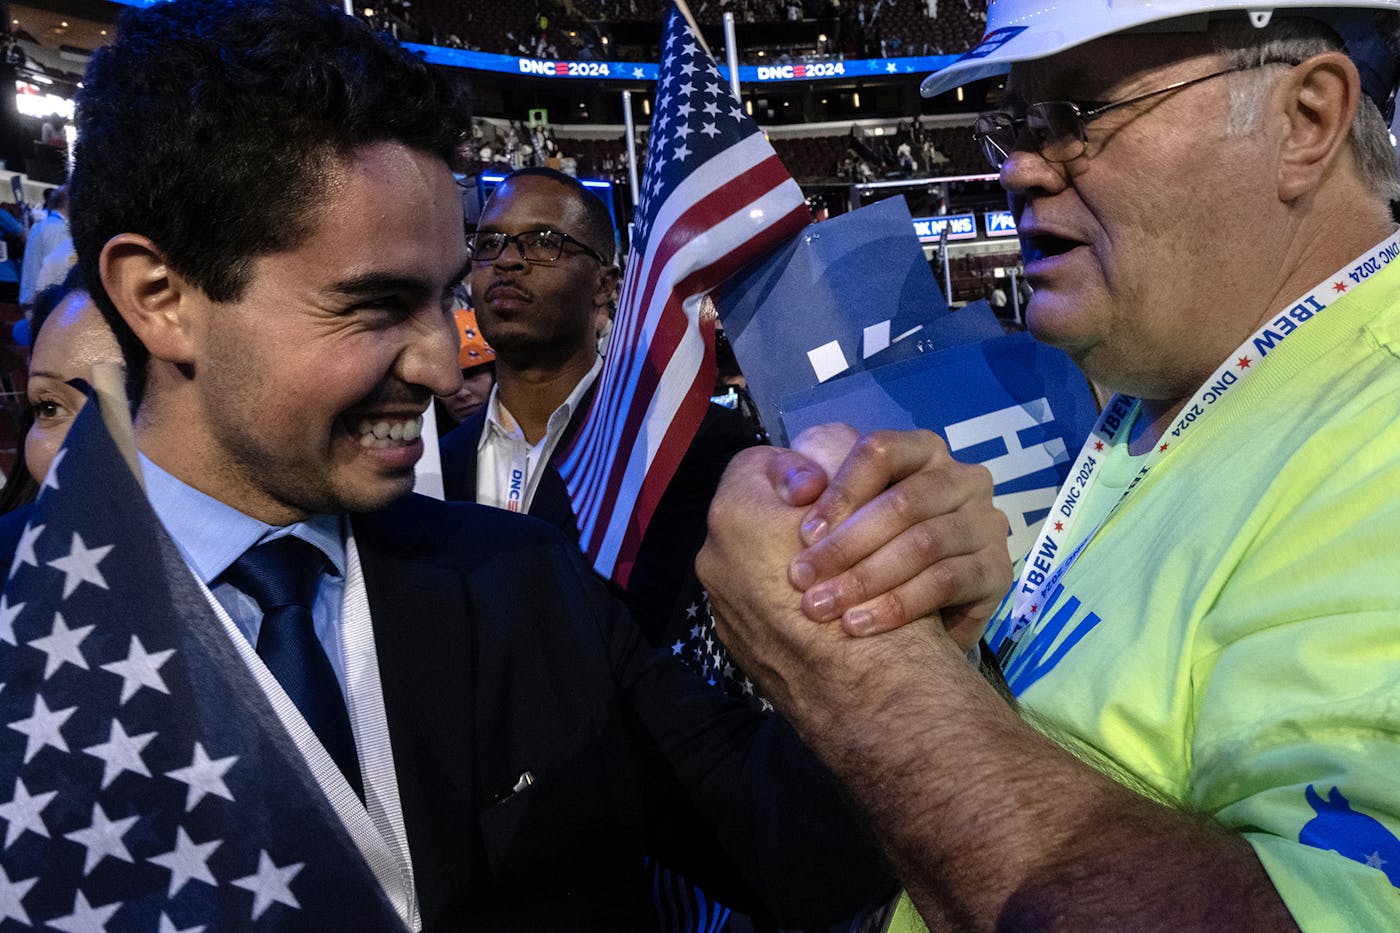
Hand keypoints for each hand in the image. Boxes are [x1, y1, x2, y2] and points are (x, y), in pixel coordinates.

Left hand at [779, 426, 1010, 650]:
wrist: (910, 622)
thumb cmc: (860, 548)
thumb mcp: (826, 511)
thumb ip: (800, 484)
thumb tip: (797, 489)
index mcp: (921, 451)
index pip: (881, 452)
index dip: (840, 491)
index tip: (804, 535)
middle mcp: (962, 479)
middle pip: (904, 502)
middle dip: (847, 545)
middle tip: (803, 581)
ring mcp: (986, 523)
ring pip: (924, 544)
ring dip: (867, 578)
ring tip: (825, 607)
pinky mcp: (998, 570)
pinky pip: (947, 582)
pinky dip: (898, 605)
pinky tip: (861, 624)